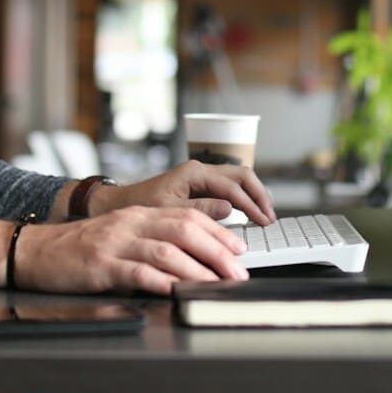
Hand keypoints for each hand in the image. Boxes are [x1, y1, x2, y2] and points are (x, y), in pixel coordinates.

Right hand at [16, 206, 249, 294]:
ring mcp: (115, 243)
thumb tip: (192, 255)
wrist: (33, 250)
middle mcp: (130, 223)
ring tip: (217, 285)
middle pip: (184, 230)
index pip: (188, 216)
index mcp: (138, 214)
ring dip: (197, 270)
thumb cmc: (77, 249)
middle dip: (217, 252)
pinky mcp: (100, 265)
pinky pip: (137, 272)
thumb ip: (151, 239)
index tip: (238, 251)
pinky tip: (177, 292)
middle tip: (237, 273)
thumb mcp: (119, 235)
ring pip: (166, 251)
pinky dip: (162, 282)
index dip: (218, 233)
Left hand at [97, 161, 275, 224]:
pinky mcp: (201, 185)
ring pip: (238, 179)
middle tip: (270, 218)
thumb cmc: (141, 206)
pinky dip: (244, 198)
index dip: (251, 205)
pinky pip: (229, 187)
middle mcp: (201, 170)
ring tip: (265, 215)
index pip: (232, 186)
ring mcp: (202, 176)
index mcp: (194, 173)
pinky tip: (250, 212)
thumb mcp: (169, 212)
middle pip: (242, 175)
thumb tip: (230, 209)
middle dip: (259, 195)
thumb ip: (200, 210)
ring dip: (254, 195)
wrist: (121, 204)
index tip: (263, 222)